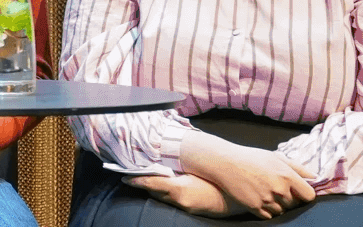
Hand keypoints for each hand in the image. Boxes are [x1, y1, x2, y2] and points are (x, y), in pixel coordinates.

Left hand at [126, 174, 242, 218]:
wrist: (238, 196)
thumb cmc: (219, 178)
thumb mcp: (199, 168)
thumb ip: (181, 163)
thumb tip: (167, 153)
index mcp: (179, 188)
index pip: (150, 184)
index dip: (136, 180)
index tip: (124, 177)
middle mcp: (179, 200)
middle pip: (154, 191)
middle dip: (145, 183)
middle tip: (135, 172)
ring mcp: (185, 206)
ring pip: (162, 197)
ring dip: (155, 189)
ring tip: (149, 177)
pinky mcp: (190, 209)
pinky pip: (172, 201)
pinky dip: (166, 194)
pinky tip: (167, 186)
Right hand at [179, 133, 316, 219]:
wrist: (224, 163)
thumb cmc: (251, 158)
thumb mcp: (276, 157)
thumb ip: (298, 167)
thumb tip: (314, 177)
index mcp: (287, 175)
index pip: (309, 195)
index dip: (304, 195)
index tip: (298, 192)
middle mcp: (279, 189)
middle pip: (294, 204)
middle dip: (289, 199)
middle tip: (276, 190)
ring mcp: (267, 199)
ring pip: (282, 211)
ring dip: (277, 206)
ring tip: (266, 193)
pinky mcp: (254, 207)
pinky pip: (268, 216)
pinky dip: (266, 211)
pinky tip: (259, 200)